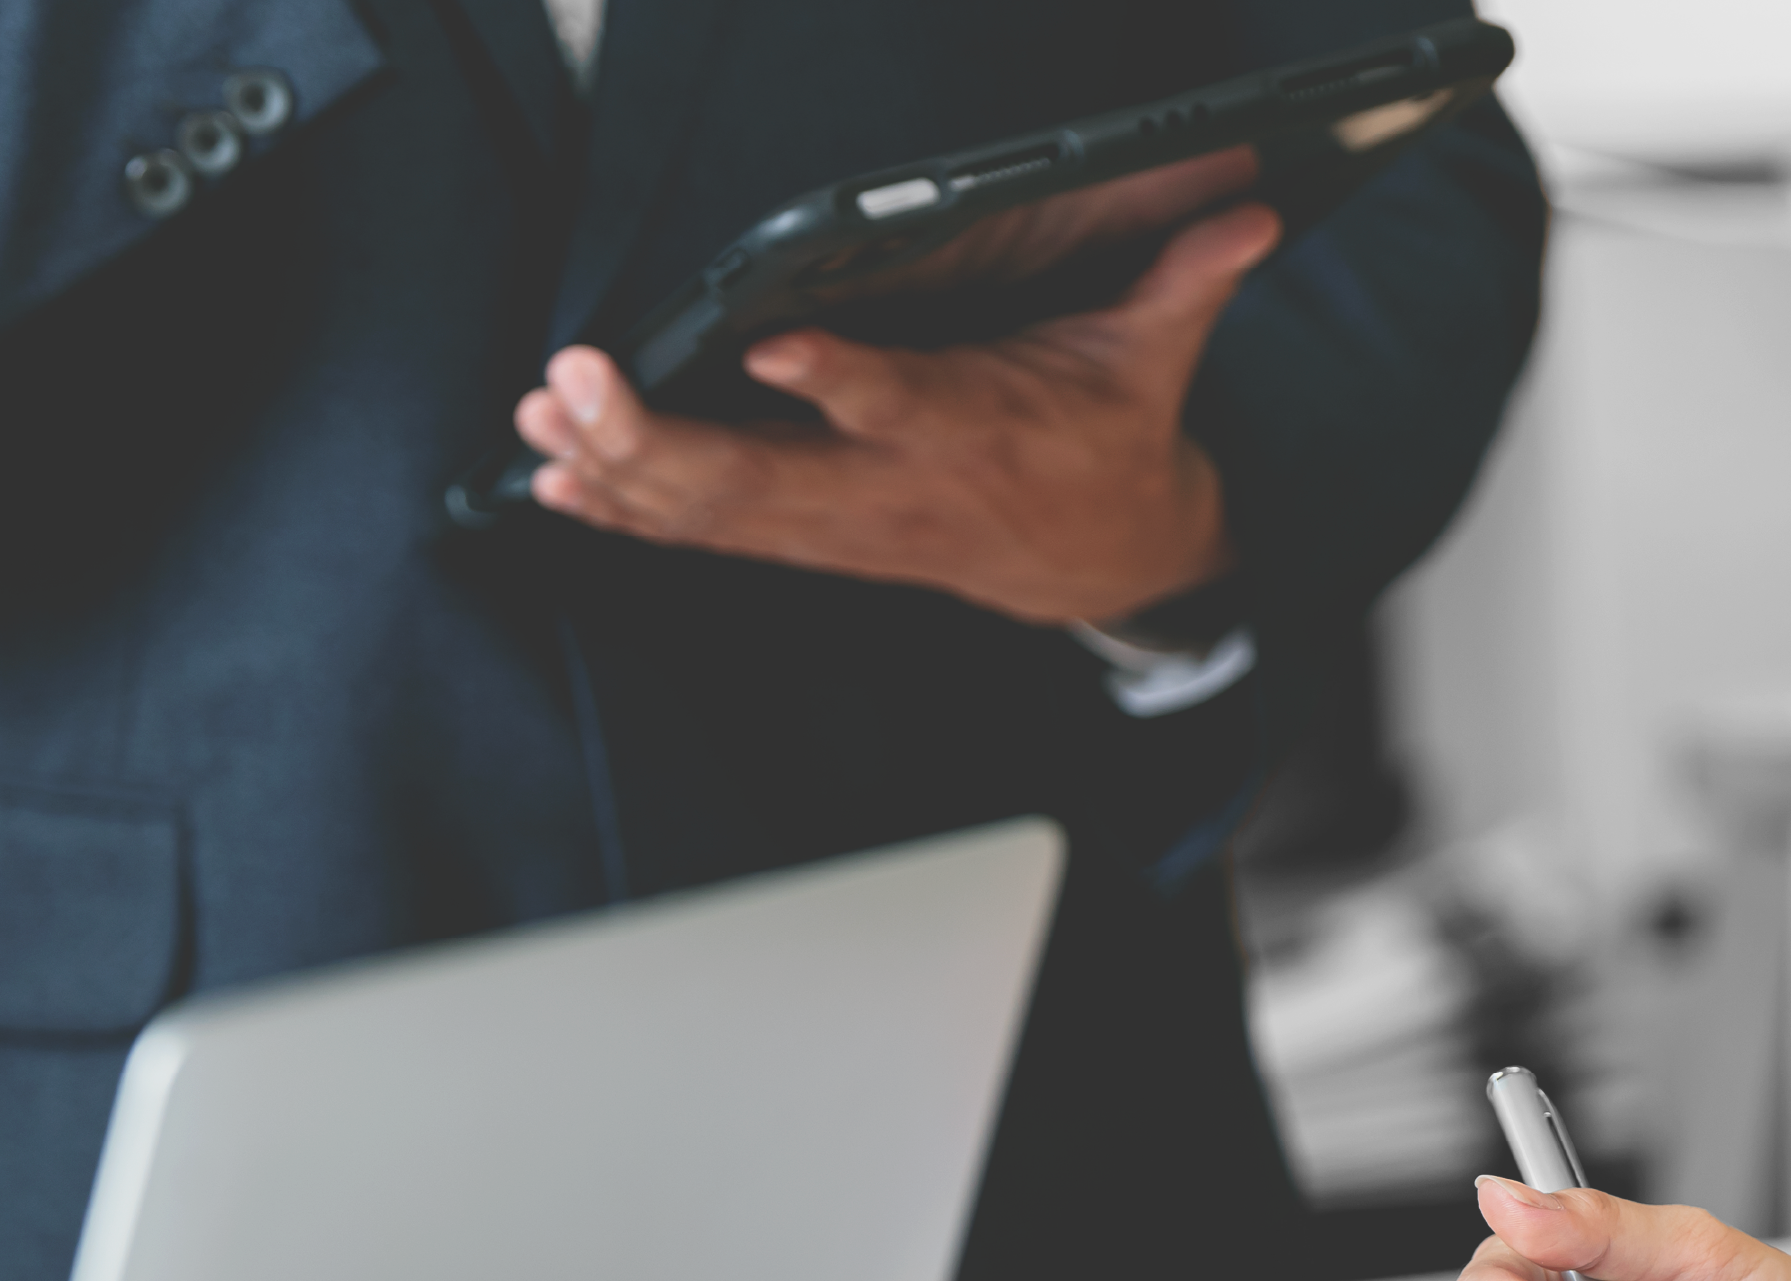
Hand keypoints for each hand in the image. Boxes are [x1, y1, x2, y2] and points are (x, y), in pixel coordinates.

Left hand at [515, 176, 1279, 623]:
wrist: (1102, 562)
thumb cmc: (1107, 443)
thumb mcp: (1154, 360)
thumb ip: (1185, 280)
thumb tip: (1247, 209)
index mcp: (969, 433)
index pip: (894, 406)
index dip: (832, 382)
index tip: (765, 342)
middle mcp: (889, 491)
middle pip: (759, 478)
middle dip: (656, 437)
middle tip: (579, 382)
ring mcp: (841, 529)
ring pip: (713, 515)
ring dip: (617, 471)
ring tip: (543, 420)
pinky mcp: (811, 543)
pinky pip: (703, 535)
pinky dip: (625, 508)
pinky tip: (555, 476)